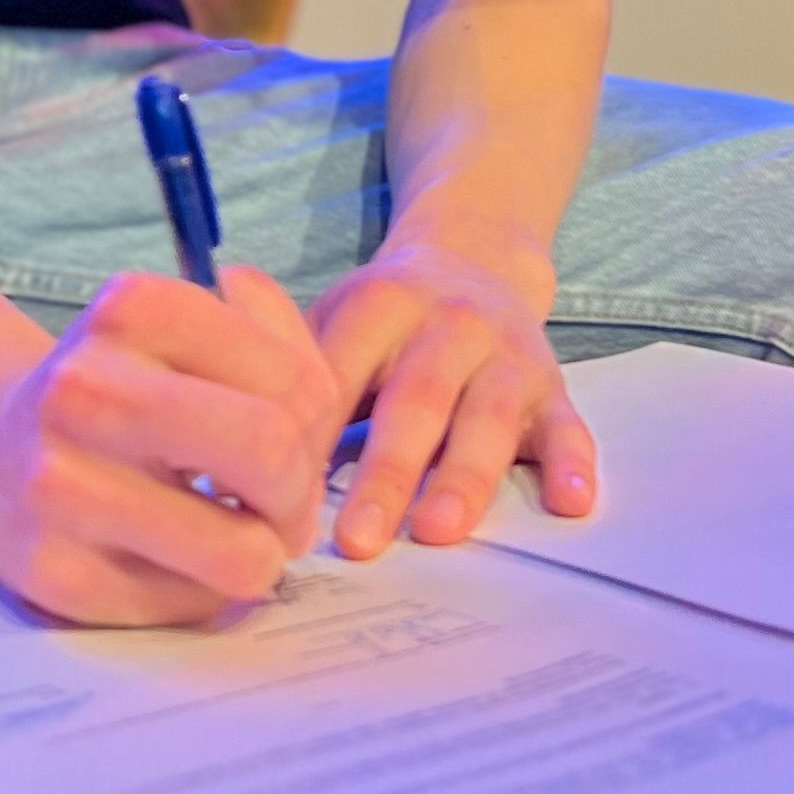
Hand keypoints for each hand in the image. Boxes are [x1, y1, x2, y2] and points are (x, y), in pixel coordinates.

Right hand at [0, 265, 346, 626]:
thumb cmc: (126, 392)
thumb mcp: (194, 332)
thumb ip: (284, 350)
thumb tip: (324, 430)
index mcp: (132, 310)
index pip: (298, 388)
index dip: (318, 433)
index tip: (286, 447)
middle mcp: (84, 388)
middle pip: (270, 451)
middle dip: (297, 496)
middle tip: (276, 507)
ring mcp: (58, 485)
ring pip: (241, 553)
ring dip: (260, 556)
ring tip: (231, 537)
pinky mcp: (52, 573)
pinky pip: (191, 607)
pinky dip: (203, 591)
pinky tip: (168, 558)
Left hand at [312, 227, 595, 557]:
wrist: (474, 254)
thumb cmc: (384, 314)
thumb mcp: (333, 316)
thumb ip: (292, 375)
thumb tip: (222, 460)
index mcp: (378, 305)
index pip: (339, 373)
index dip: (311, 433)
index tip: (281, 495)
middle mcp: (447, 325)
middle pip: (415, 402)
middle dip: (387, 473)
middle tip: (358, 539)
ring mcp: (504, 355)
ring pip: (487, 419)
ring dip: (464, 477)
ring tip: (439, 531)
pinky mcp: (551, 384)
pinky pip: (566, 425)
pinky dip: (571, 464)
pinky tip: (569, 503)